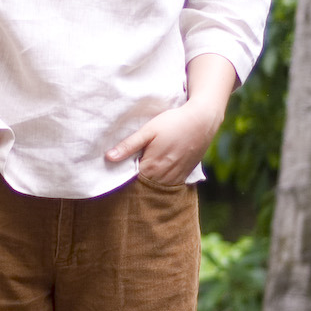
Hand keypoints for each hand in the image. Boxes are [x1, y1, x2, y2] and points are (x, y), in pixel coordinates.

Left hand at [105, 99, 224, 185]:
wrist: (202, 121)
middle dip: (134, 183)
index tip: (116, 171)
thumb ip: (128, 145)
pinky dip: (161, 183)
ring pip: (156, 188)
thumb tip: (108, 158)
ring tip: (142, 173)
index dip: (123, 177)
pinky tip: (156, 175)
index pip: (130, 181)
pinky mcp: (184, 175)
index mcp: (151, 167)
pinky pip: (169, 186)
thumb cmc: (173, 123)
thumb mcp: (148, 130)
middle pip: (143, 187)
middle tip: (128, 172)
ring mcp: (175, 178)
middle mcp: (163, 177)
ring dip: (148, 184)